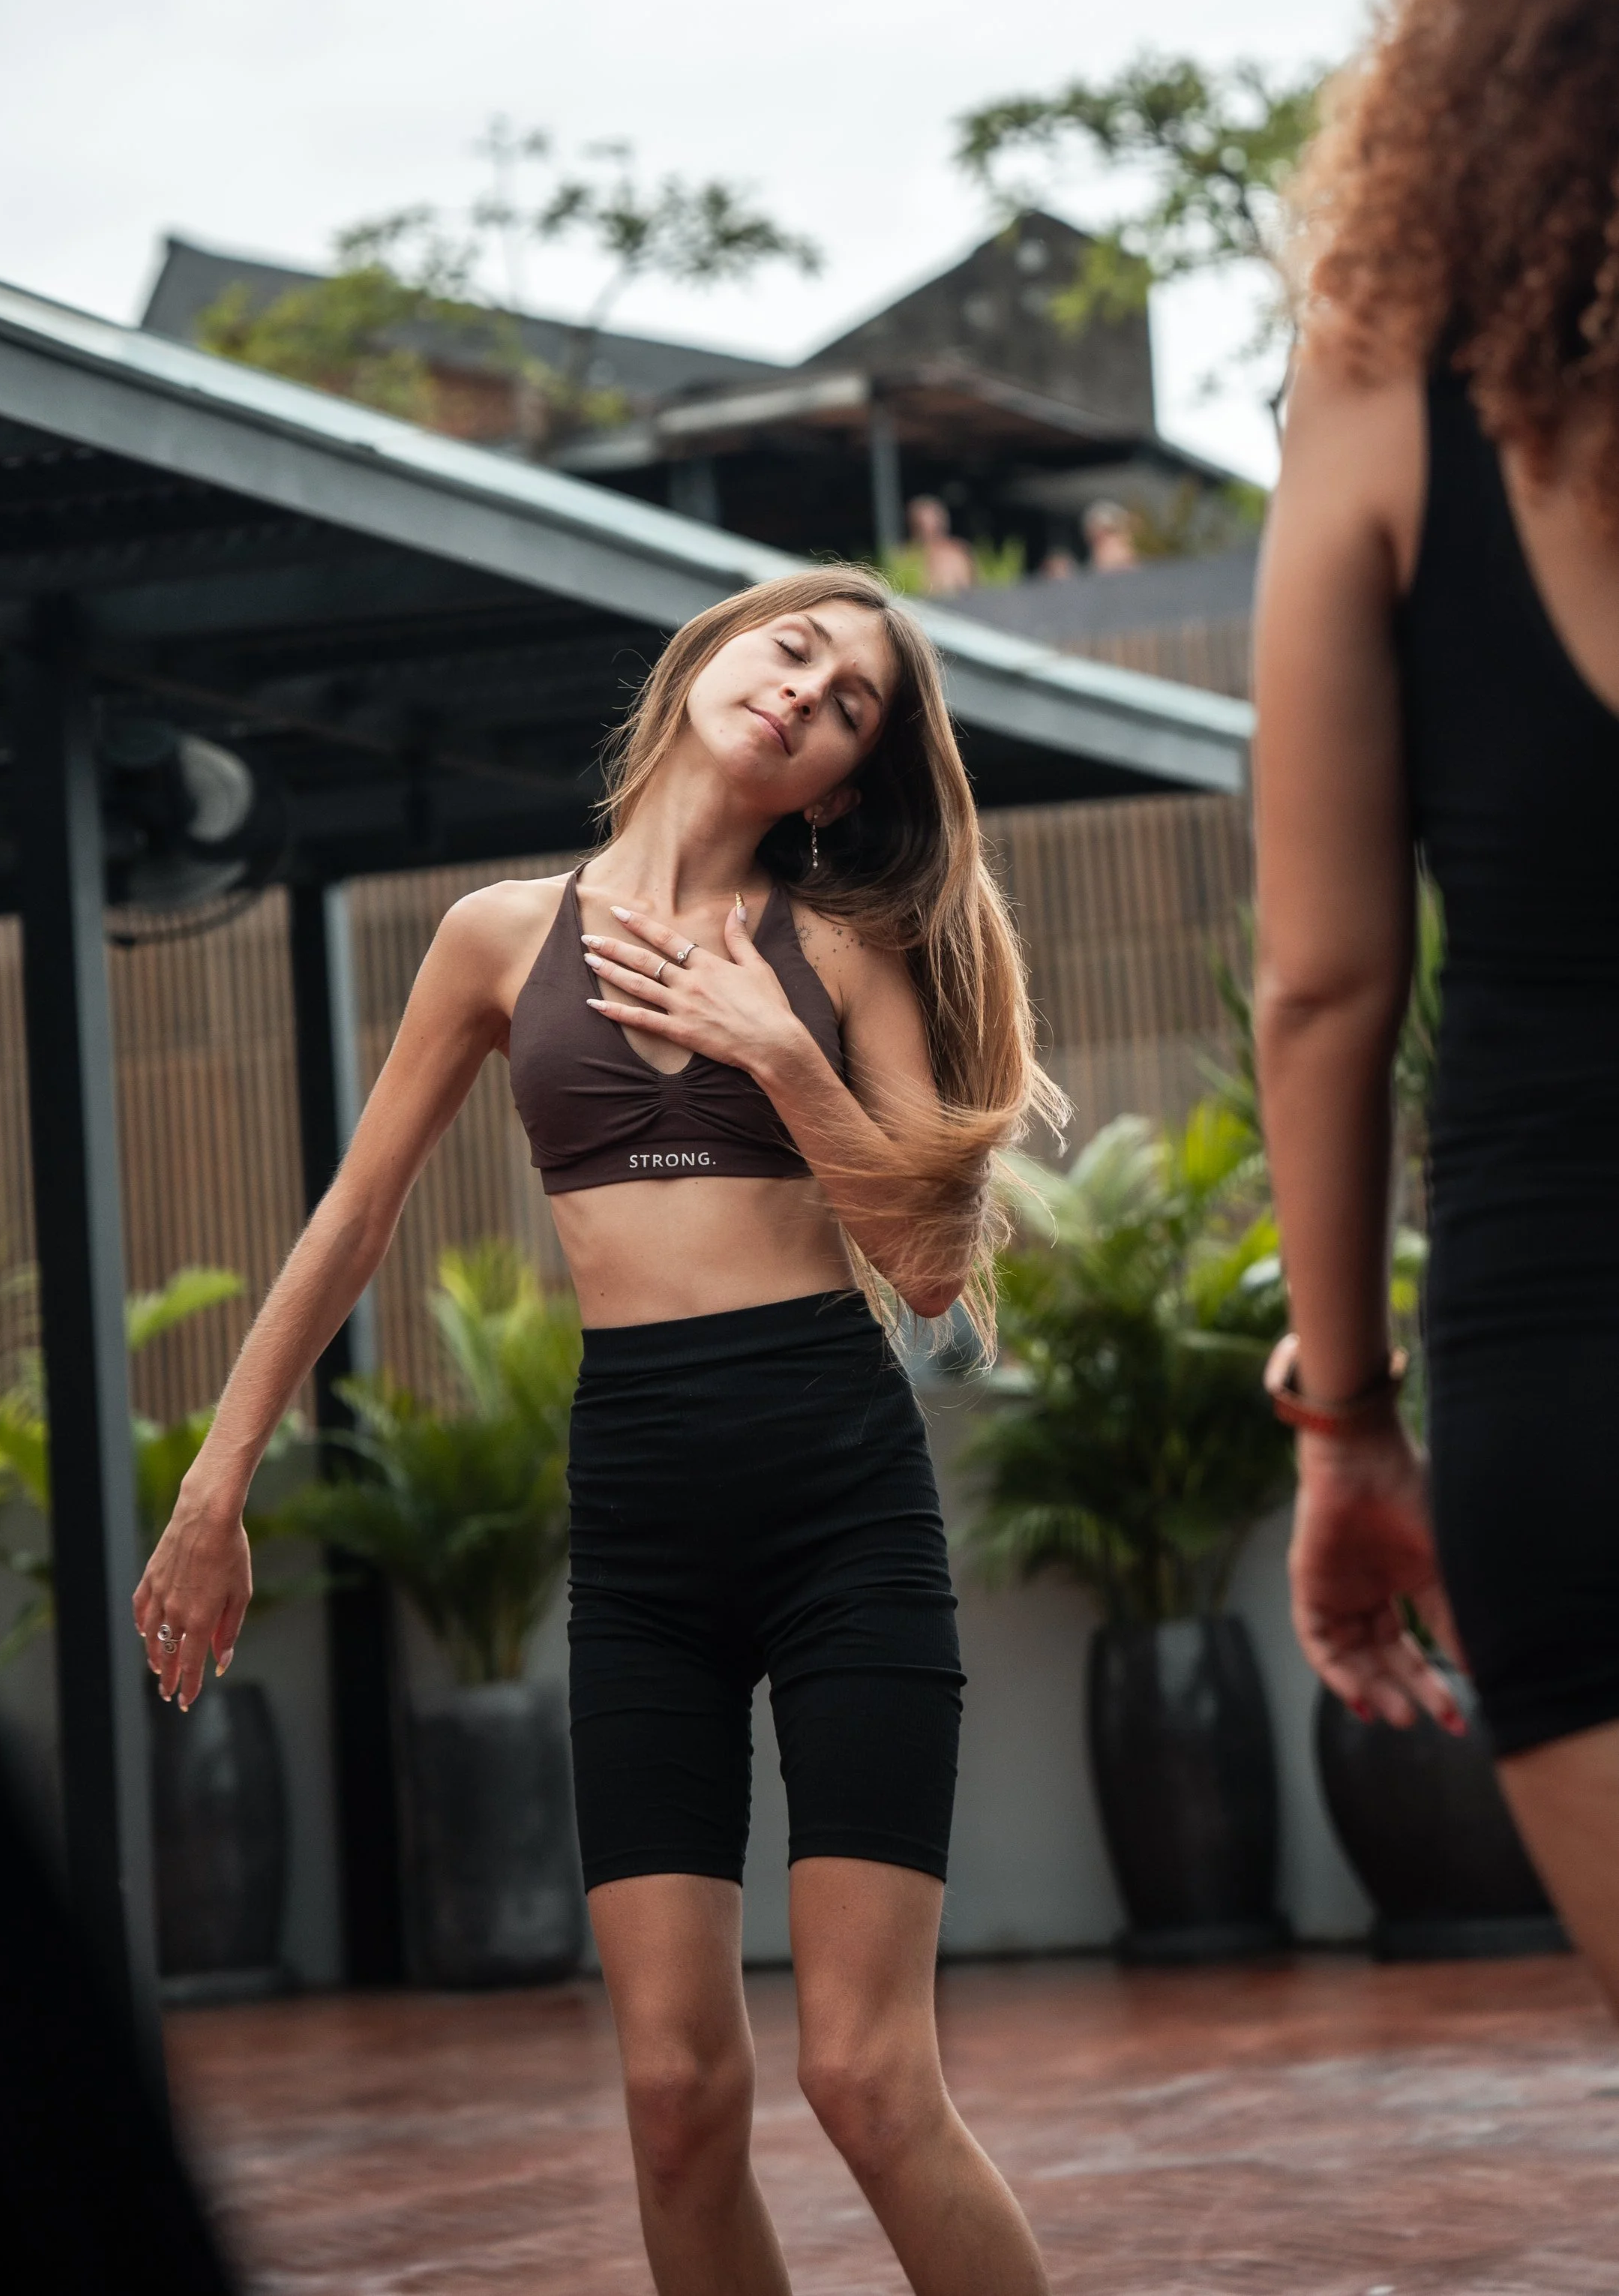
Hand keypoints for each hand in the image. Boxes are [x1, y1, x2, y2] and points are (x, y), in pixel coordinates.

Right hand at [132, 1482, 251, 1710]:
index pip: (191, 1665)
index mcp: (200, 1620)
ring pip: (150, 1637)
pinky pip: (141, 1610)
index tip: (185, 1702)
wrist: (207, 1516)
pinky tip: (144, 1632)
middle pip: (168, 1656)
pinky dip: (141, 1626)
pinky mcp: (149, 1579)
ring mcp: (159, 1596)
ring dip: (154, 1657)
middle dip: (169, 1679)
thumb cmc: (231, 1553)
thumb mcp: (241, 1594)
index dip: (189, 1687)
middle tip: (168, 1694)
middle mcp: (175, 1613)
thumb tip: (220, 1661)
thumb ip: (229, 1630)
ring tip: (159, 1668)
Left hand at [581, 895, 807, 1077]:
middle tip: (588, 937)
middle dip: (614, 946)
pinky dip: (617, 1011)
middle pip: (644, 960)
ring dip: (611, 971)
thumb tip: (737, 906)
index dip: (640, 924)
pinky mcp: (680, 1031)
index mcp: (708, 963)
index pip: (667, 937)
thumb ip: (739, 937)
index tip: (618, 912)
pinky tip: (595, 1005)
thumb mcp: (757, 966)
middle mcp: (690, 982)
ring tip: (588, 960)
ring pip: (638, 985)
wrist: (773, 1043)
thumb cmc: (769, 1006)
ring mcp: (682, 1007)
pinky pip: (641, 1020)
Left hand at [1289, 1412, 1465, 1732]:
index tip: (1461, 1717)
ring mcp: (1337, 1589)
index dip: (1437, 1681)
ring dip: (1374, 1688)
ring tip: (1400, 1716)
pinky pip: (1318, 1641)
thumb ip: (1452, 1618)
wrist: (1363, 1456)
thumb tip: (1477, 1669)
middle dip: (1411, 1691)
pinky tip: (1359, 1696)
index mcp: (1403, 1580)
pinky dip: (1335, 1672)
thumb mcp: (1440, 1566)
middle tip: (1436, 1722)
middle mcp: (1369, 1589)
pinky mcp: (1308, 1585)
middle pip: (1387, 1656)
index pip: (1419, 1643)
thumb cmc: (1409, 1495)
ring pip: (1352, 1655)